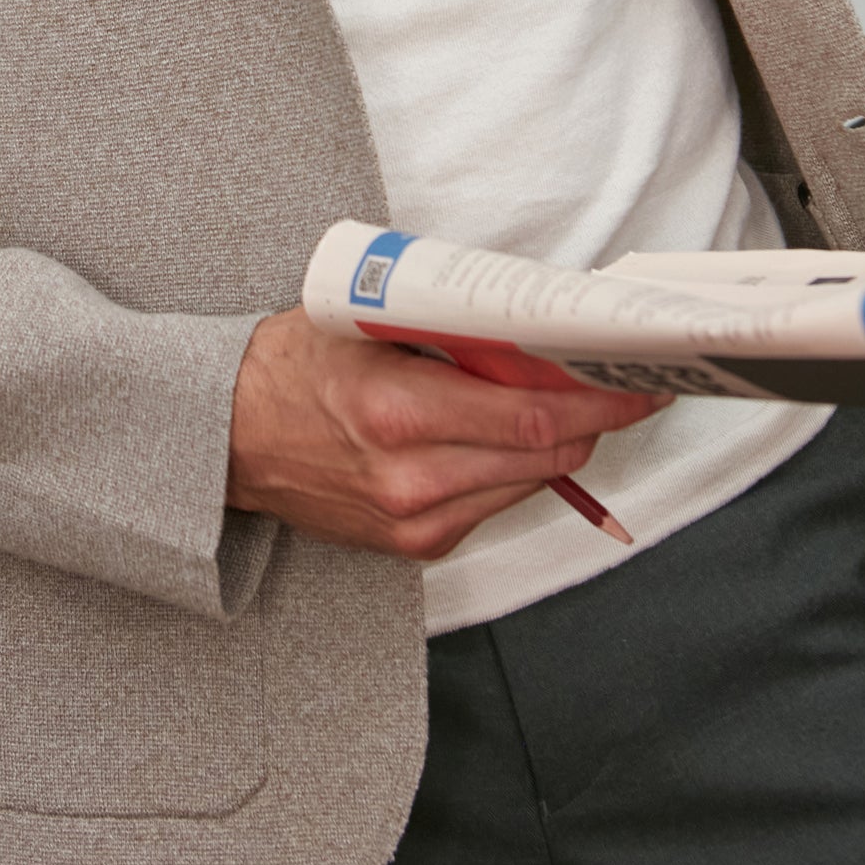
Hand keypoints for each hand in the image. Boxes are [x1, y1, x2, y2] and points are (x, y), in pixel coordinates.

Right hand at [227, 306, 663, 561]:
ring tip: (563, 397)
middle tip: (618, 380)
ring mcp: (415, 519)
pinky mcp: (415, 543)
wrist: (225, 437)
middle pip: (546, 452)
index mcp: (397, 411)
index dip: (600, 400)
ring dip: (557, 439)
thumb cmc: (291, 366)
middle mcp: (411, 477)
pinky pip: (494, 501)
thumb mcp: (366, 321)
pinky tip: (501, 432)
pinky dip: (513, 464)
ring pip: (529, 479)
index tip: (639, 381)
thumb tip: (536, 324)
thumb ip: (451, 326)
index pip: (533, 414)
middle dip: (593, 416)